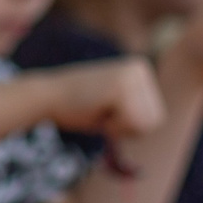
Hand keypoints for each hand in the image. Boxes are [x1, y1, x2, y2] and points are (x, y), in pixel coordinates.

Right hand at [48, 58, 164, 139]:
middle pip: (154, 121)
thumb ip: (136, 112)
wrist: (47, 96)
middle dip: (126, 127)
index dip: (128, 126)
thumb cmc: (77, 107)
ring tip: (98, 108)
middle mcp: (141, 68)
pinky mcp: (122, 84)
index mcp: (141, 71)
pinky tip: (95, 108)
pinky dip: (113, 126)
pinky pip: (132, 123)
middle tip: (100, 109)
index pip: (155, 118)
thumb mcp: (114, 106)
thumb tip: (152, 134)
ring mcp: (133, 74)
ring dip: (119, 127)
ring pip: (145, 124)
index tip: (105, 110)